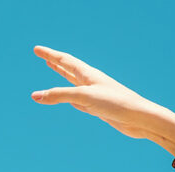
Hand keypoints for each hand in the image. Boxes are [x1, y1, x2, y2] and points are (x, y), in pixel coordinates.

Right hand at [29, 45, 174, 142]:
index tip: (36, 49)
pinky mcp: (100, 108)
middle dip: (55, 61)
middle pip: (68, 69)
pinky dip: (72, 97)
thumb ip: (59, 95)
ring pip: (73, 84)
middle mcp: (92, 82)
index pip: (65, 60)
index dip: (50, 54)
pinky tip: (72, 100)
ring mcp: (96, 95)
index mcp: (89, 74)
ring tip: (54, 67)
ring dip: (62, 76)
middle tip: (43, 55)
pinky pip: (81, 101)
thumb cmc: (116, 103)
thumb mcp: (83, 97)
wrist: (140, 119)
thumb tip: (35, 96)